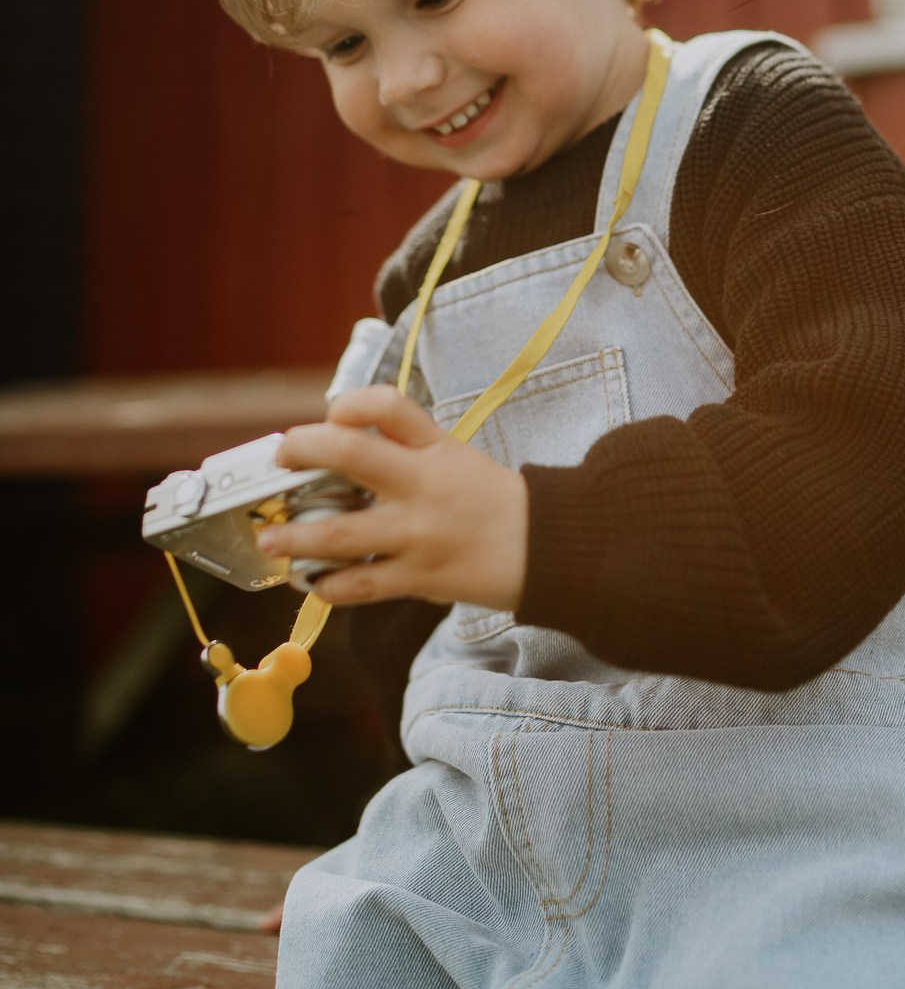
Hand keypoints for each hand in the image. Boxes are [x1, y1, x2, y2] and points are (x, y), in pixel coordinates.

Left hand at [256, 385, 528, 611]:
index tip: (330, 414)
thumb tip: (340, 450)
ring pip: (342, 533)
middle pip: (352, 455)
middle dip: (303, 452)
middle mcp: (424, 484)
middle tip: (279, 459)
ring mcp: (420, 534)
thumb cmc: (496, 502)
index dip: (352, 403)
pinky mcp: (421, 577)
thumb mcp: (456, 458)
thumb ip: (407, 452)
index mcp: (436, 448)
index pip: (389, 406)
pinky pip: (362, 584)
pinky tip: (314, 582)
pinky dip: (331, 585)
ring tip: (270, 538)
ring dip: (296, 535)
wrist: (549, 548)